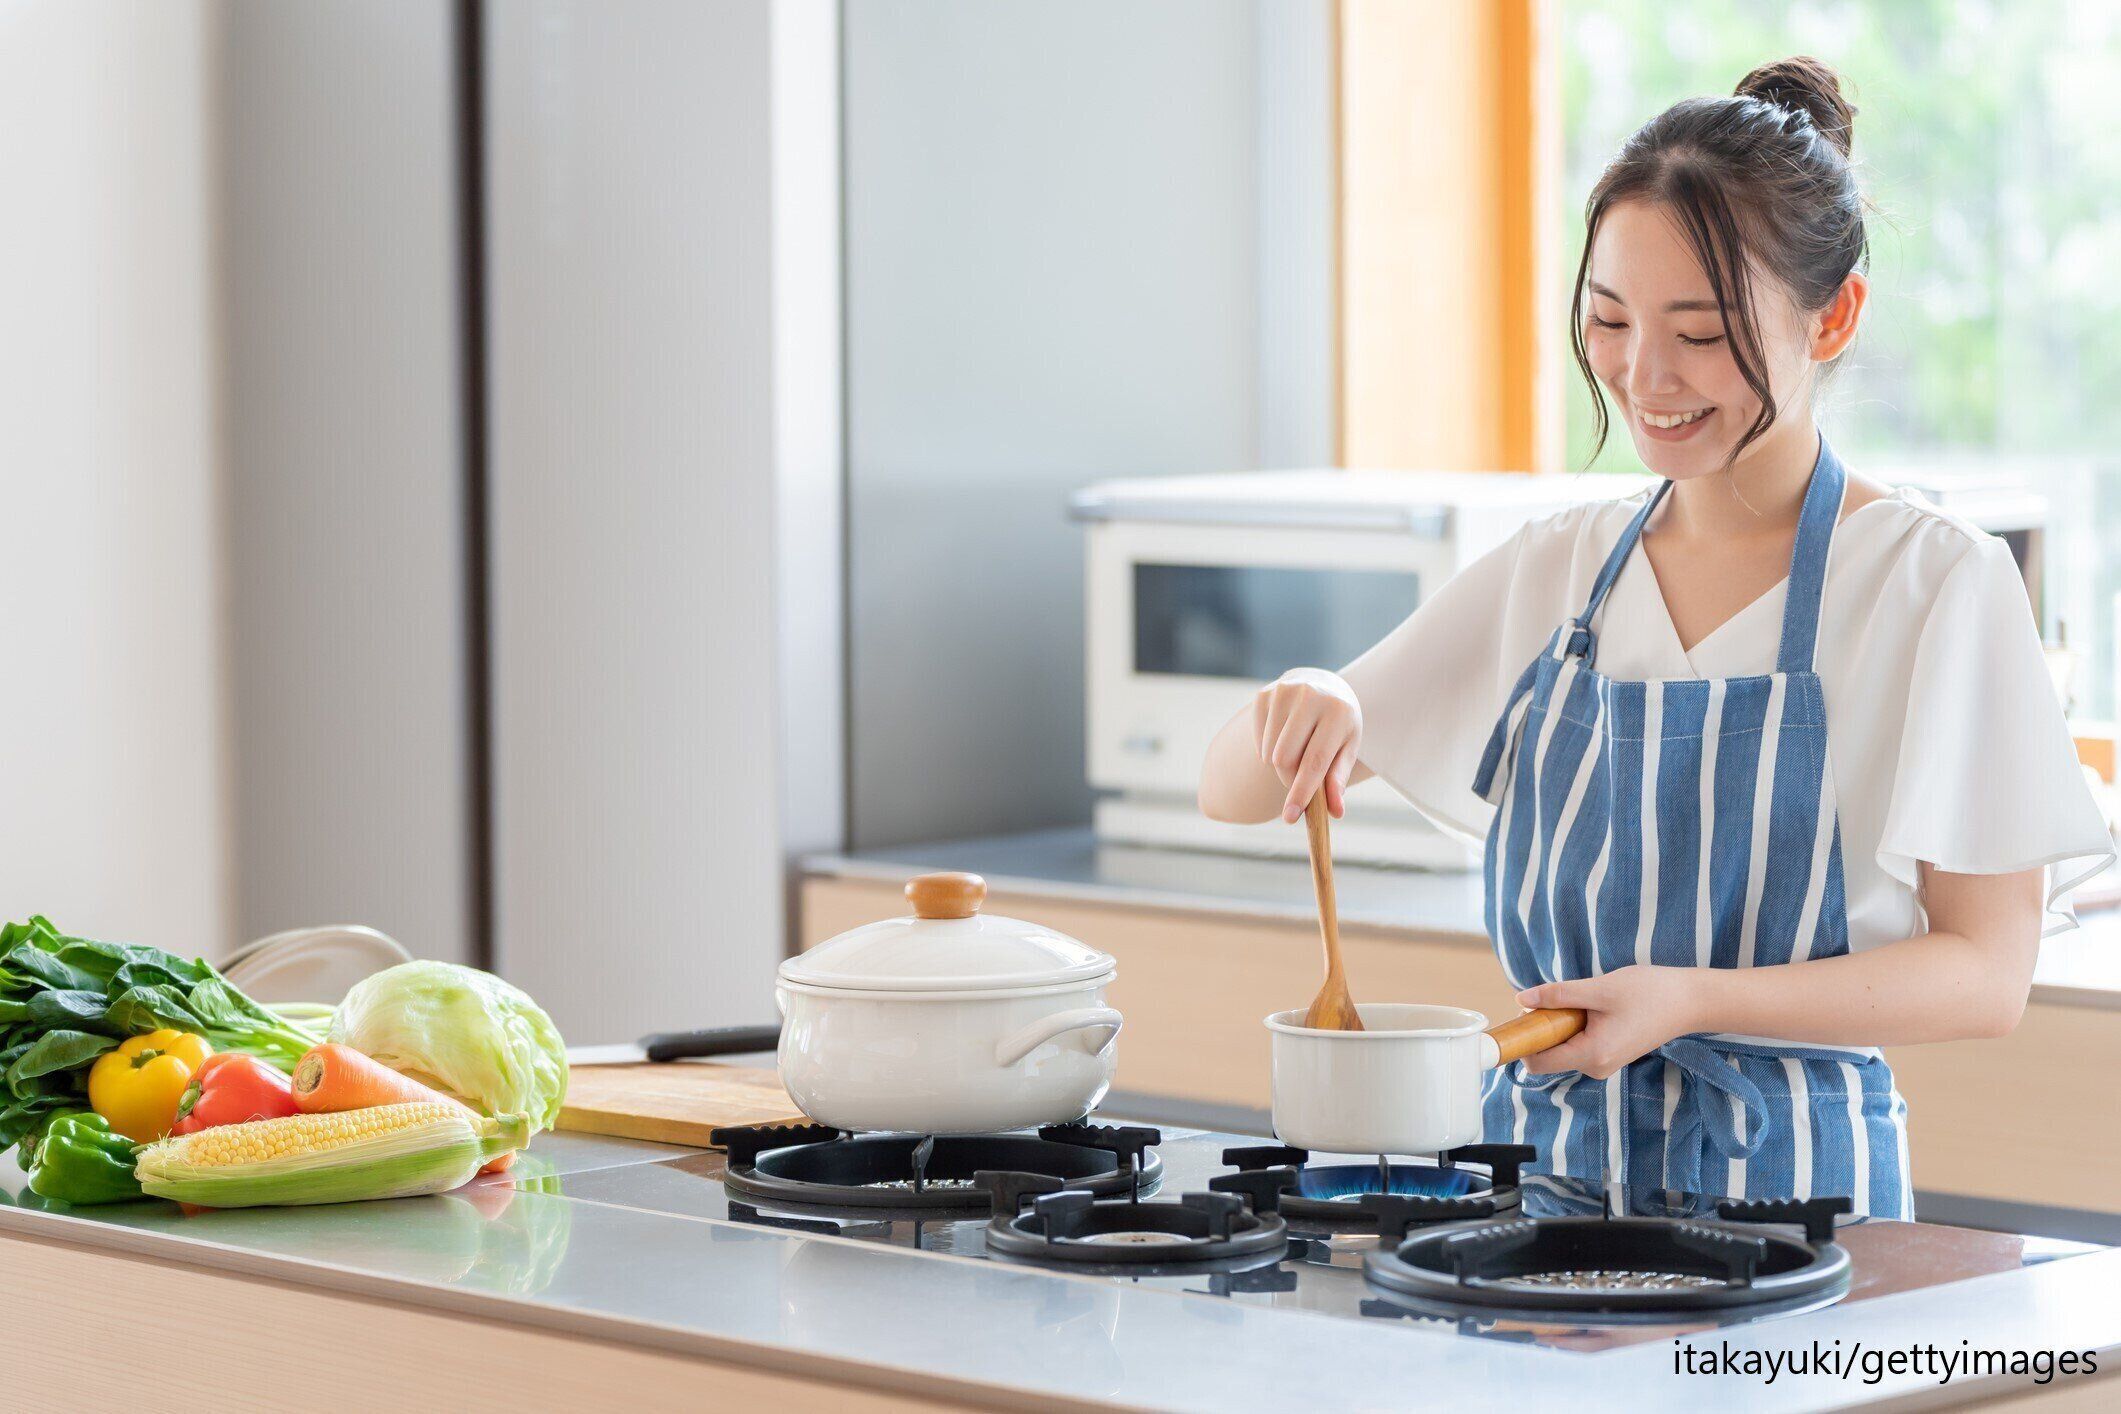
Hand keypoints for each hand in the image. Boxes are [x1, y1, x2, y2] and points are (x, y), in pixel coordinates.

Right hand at [1254, 668, 1362, 821]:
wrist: (1321, 684)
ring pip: (1269, 752)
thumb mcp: (1347, 747)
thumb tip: (1335, 812)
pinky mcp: (1264, 694)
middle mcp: (1310, 696)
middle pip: (1284, 759)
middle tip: (1299, 778)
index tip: (1290, 817)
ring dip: (1279, 763)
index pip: (1315, 761)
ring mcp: (1284, 692)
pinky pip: (1258, 741)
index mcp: (1338, 712)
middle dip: (1289, 778)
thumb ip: (1338, 779)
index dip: (1301, 791)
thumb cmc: (1337, 724)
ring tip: (1296, 750)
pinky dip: (1267, 750)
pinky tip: (1282, 737)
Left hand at [1513, 967, 1708, 1078]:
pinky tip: (1596, 1007)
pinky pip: (1578, 1042)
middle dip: (1545, 1027)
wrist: (1689, 1001)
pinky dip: (1576, 1025)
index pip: (1538, 1063)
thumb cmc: (1649, 994)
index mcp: (1592, 1056)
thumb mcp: (1598, 989)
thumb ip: (1558, 995)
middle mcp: (1596, 1067)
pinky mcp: (1610, 1054)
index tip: (1521, 1015)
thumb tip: (1521, 1000)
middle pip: (1548, 1053)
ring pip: (1563, 1046)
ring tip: (1588, 1001)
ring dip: (1562, 1023)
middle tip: (1561, 999)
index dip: (1523, 1041)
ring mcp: (1604, 1063)